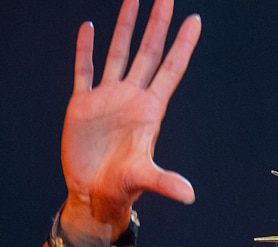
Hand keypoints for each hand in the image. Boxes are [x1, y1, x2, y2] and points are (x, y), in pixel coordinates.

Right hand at [60, 0, 201, 246]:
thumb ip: (165, 182)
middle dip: (157, 24)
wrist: (92, 195)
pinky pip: (84, 70)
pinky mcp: (83, 105)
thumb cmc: (121, 188)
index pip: (171, 68)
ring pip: (118, 53)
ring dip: (126, 27)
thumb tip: (189, 195)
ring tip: (133, 0)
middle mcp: (131, 98)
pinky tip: (89, 27)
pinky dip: (85, 49)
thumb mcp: (143, 179)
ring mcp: (108, 99)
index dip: (182, 44)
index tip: (195, 19)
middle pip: (148, 52)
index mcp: (149, 110)